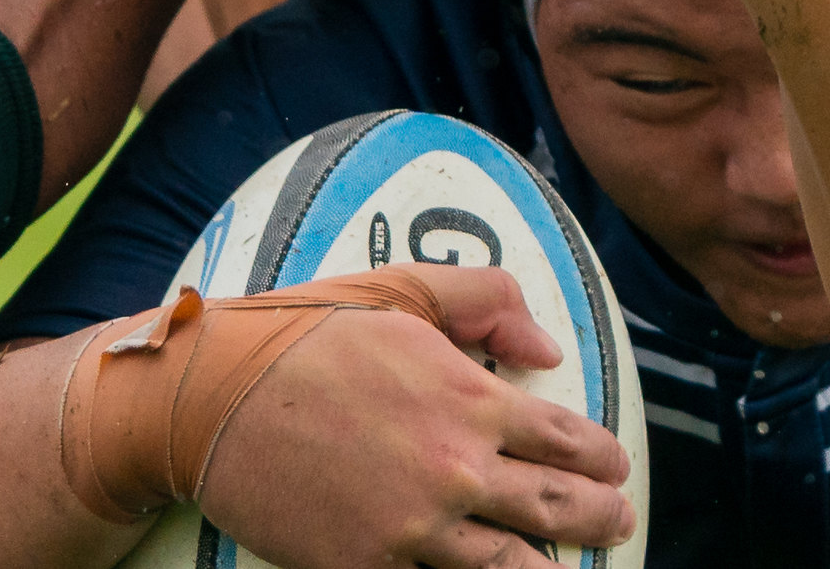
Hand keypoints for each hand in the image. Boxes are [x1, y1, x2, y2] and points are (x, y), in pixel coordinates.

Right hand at [196, 265, 635, 568]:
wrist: (213, 397)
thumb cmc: (312, 333)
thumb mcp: (409, 288)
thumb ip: (491, 303)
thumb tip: (547, 349)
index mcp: (473, 400)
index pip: (568, 441)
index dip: (602, 460)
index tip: (614, 468)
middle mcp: (455, 472)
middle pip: (555, 510)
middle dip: (598, 519)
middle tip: (616, 522)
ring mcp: (411, 530)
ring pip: (510, 568)